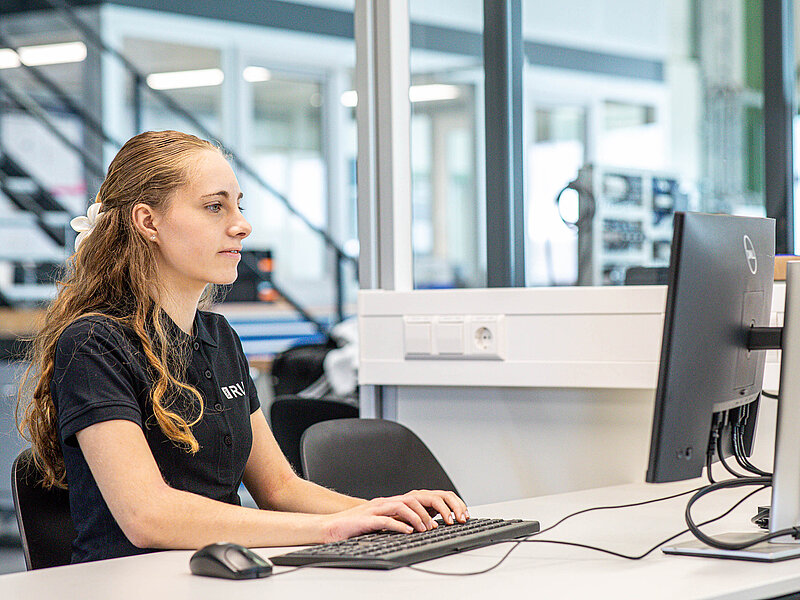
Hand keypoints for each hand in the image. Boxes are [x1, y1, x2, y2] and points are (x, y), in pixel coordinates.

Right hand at [320, 490, 468, 542]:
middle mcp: (385, 502)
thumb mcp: (381, 523)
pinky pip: (386, 519)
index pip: (418, 498)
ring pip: (403, 506)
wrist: (331, 527)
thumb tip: (418, 528)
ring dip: (418, 517)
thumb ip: (397, 522)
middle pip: (414, 499)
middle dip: (431, 511)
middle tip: (443, 524)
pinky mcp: (367, 519)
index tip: (447, 518)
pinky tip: (408, 532)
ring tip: (427, 529)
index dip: (434, 506)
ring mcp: (376, 509)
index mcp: (390, 503)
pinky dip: (399, 525)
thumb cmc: (356, 527)